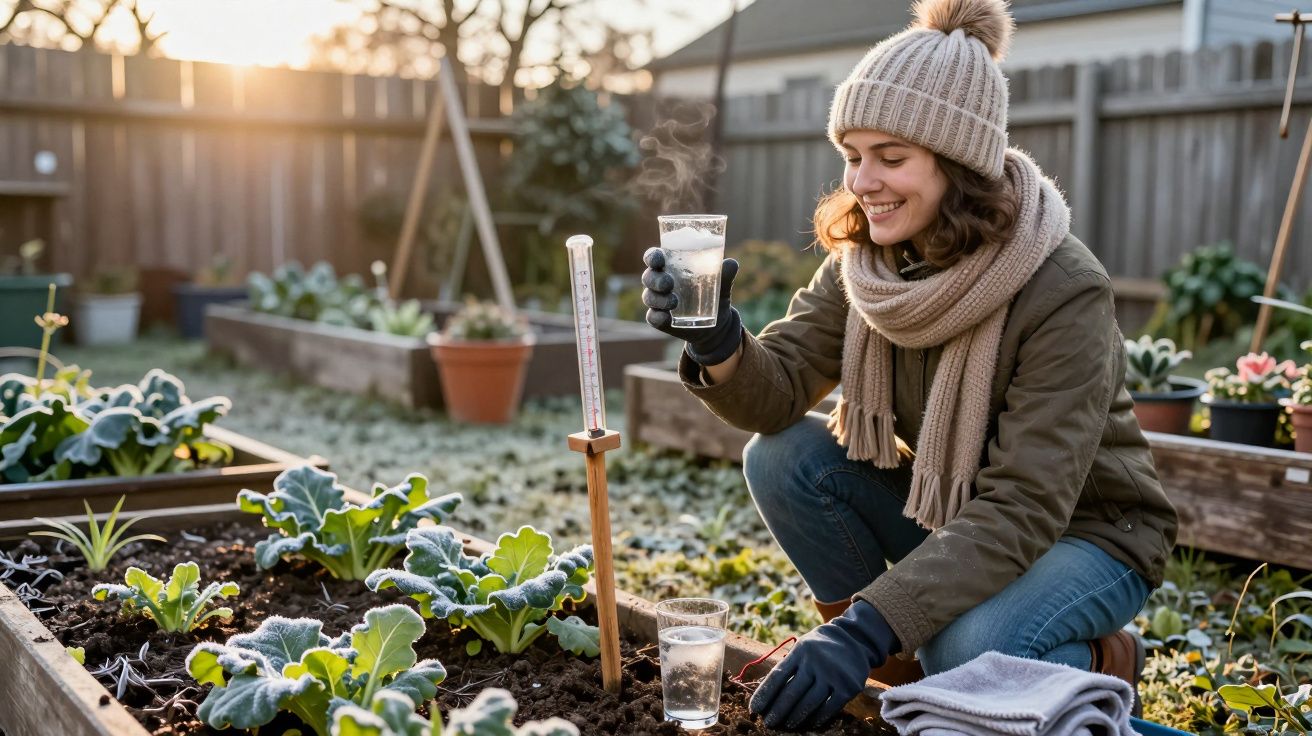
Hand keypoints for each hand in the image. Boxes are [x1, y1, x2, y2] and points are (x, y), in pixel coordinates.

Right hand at [642, 247, 742, 365]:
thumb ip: (725, 274)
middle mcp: (660, 283)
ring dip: (658, 299)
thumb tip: (731, 263)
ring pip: (649, 297)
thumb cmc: (715, 295)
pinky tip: (665, 317)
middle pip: (648, 277)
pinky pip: (652, 318)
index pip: (654, 258)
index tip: (658, 259)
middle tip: (669, 283)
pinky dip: (657, 317)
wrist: (717, 324)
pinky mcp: (660, 320)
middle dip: (655, 279)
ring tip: (674, 302)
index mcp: (670, 267)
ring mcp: (659, 302)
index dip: (652, 256)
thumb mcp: (722, 285)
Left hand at [749, 599, 899, 730]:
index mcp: (800, 651)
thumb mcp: (803, 648)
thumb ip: (789, 666)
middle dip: (777, 711)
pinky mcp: (848, 686)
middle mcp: (815, 662)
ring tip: (787, 725)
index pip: (777, 676)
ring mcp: (833, 674)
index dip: (764, 695)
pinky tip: (810, 724)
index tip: (754, 709)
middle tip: (768, 723)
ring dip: (795, 717)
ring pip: (809, 703)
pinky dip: (818, 718)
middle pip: (791, 693)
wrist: (855, 639)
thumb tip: (768, 694)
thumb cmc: (820, 648)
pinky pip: (829, 708)